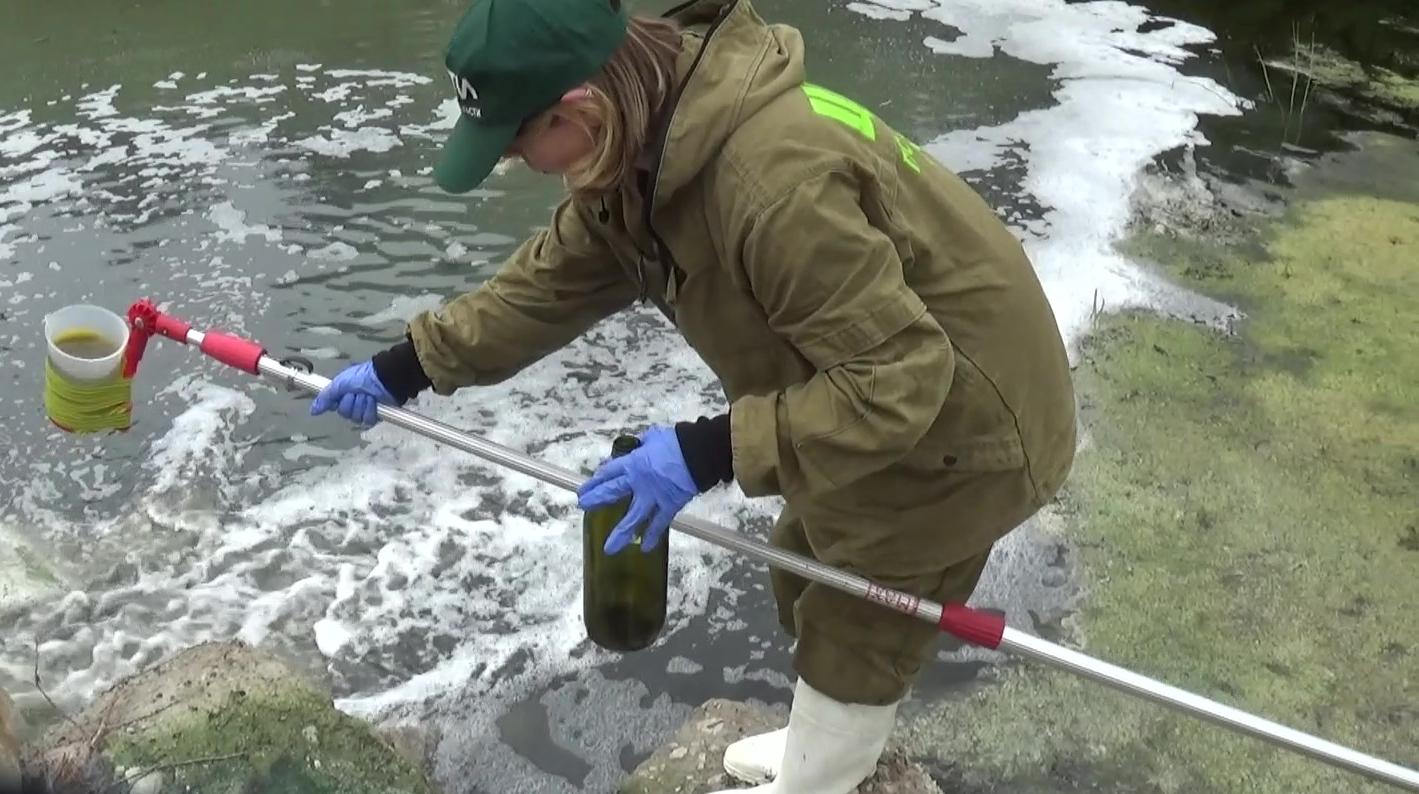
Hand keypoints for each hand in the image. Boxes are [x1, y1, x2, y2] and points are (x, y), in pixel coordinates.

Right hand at [310, 361, 396, 425]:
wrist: (384, 378)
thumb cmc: (363, 376)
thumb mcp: (339, 384)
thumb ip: (325, 398)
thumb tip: (312, 411)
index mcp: (343, 395)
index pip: (334, 407)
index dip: (338, 402)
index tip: (342, 395)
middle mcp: (353, 404)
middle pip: (345, 414)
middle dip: (351, 402)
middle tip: (357, 392)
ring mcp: (364, 410)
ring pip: (357, 418)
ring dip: (362, 405)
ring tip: (367, 395)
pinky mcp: (376, 415)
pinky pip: (368, 420)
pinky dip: (371, 410)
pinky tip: (374, 401)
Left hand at [578, 426, 698, 553]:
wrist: (699, 453)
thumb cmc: (676, 442)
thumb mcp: (653, 436)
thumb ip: (641, 444)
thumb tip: (635, 447)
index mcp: (633, 464)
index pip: (608, 473)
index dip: (595, 480)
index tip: (585, 487)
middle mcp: (638, 483)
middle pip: (612, 492)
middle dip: (596, 499)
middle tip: (583, 505)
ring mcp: (653, 498)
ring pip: (634, 518)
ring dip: (621, 533)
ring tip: (609, 548)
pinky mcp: (669, 506)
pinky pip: (659, 524)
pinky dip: (652, 535)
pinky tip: (644, 547)